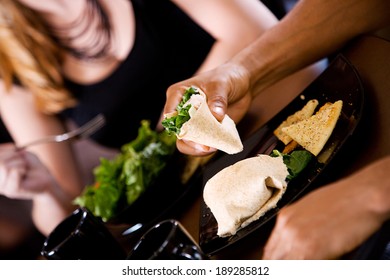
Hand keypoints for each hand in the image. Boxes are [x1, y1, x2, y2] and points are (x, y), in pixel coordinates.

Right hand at [0, 143, 53, 199]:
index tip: (14, 147)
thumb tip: (0, 153)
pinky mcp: (11, 191)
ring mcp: (2, 188)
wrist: (45, 178)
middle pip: (0, 161)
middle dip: (14, 156)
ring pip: (5, 166)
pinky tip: (25, 174)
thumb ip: (5, 152)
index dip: (3, 149)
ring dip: (20, 164)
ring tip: (25, 170)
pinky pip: (13, 171)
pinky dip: (22, 168)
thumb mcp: (19, 154)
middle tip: (23, 163)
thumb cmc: (32, 166)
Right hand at [163, 62, 252, 155]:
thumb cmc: (227, 77)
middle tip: (205, 146)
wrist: (242, 84)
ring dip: (197, 148)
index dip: (177, 126)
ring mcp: (193, 122)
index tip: (192, 133)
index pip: (170, 114)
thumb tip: (216, 115)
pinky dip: (207, 148)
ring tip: (212, 148)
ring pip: (186, 142)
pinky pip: (201, 144)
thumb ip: (218, 99)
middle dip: (190, 141)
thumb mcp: (222, 84)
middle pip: (178, 131)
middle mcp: (182, 110)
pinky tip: (217, 147)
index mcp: (178, 95)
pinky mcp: (205, 130)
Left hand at [262, 157, 389, 258]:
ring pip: (283, 265)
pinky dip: (308, 268)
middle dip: (280, 266)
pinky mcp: (310, 250)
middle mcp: (286, 228)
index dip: (276, 260)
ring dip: (294, 265)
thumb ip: (298, 228)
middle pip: (273, 258)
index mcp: (284, 218)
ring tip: (308, 260)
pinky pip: (299, 267)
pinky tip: (318, 263)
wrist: (362, 195)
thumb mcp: (311, 211)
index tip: (281, 264)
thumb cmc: (344, 200)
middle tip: (297, 261)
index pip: (270, 249)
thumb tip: (295, 244)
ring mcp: (296, 239)